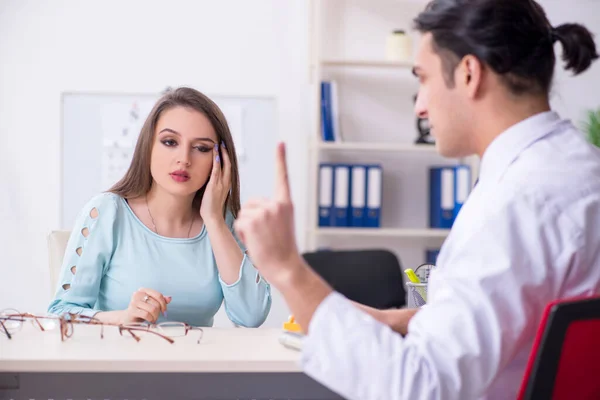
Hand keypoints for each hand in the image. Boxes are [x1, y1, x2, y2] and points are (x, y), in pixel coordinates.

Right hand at [121, 288, 171, 324]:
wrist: (127, 319)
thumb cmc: (141, 310)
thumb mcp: (151, 304)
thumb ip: (160, 300)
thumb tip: (169, 298)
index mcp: (143, 290)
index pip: (158, 295)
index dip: (164, 304)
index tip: (164, 311)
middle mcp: (138, 294)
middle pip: (156, 303)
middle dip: (158, 313)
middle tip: (155, 317)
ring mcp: (134, 302)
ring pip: (153, 309)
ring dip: (155, 317)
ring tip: (153, 319)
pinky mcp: (132, 310)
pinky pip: (147, 315)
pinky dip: (150, 319)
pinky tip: (149, 321)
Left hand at [200, 142, 230, 223]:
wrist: (212, 217)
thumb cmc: (211, 207)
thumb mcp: (214, 193)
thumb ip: (214, 184)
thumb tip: (208, 177)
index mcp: (227, 184)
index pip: (229, 167)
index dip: (227, 158)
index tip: (224, 149)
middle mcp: (226, 182)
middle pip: (229, 164)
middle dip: (226, 153)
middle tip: (222, 144)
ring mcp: (221, 183)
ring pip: (224, 165)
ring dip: (222, 154)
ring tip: (219, 145)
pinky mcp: (215, 185)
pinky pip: (216, 171)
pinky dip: (217, 162)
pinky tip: (215, 154)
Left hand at [234, 142, 303, 286]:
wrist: (285, 266)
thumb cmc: (282, 250)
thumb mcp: (282, 225)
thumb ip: (272, 212)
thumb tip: (255, 208)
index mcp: (286, 204)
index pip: (283, 177)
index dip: (281, 159)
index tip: (280, 143)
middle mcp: (277, 204)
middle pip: (251, 203)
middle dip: (251, 219)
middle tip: (265, 235)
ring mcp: (265, 211)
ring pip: (243, 213)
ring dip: (247, 228)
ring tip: (261, 239)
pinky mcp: (254, 219)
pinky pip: (239, 222)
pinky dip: (243, 233)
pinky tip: (255, 241)